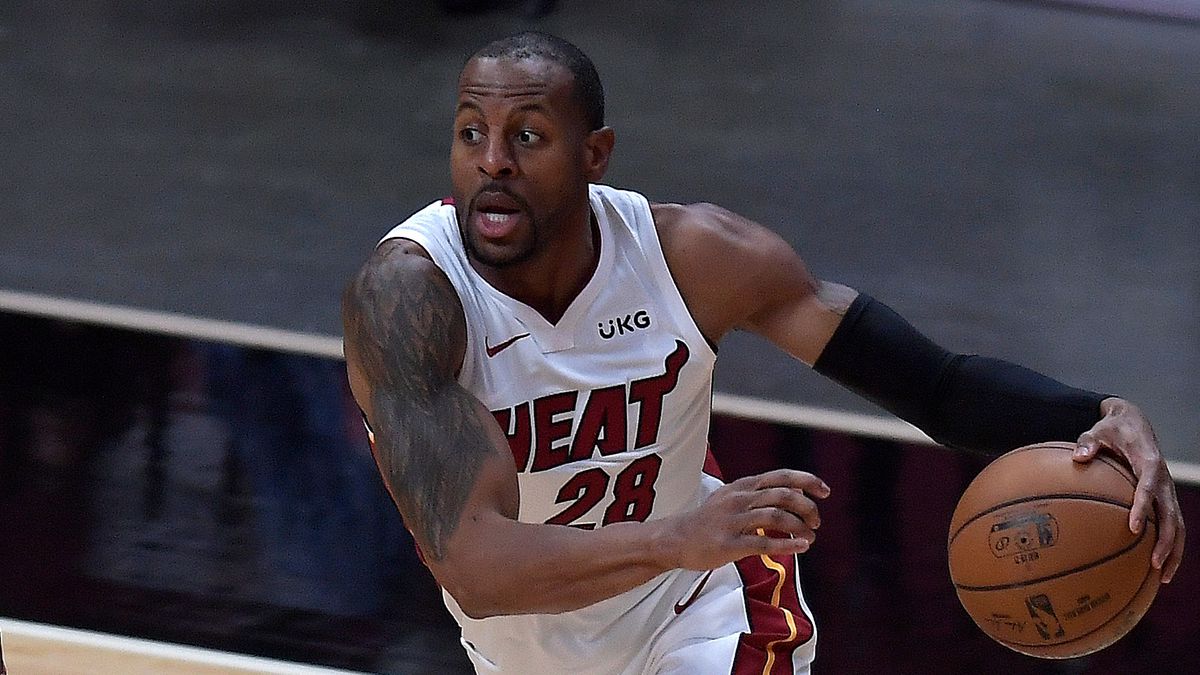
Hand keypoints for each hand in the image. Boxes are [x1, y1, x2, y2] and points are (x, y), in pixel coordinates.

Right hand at [663, 469, 829, 569]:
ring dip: (799, 526)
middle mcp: (739, 499)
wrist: (675, 539)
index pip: (781, 476)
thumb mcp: (733, 497)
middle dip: (807, 507)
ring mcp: (732, 521)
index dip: (807, 481)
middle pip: (783, 495)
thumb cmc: (708, 520)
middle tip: (816, 522)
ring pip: (775, 517)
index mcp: (742, 486)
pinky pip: (762, 544)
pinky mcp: (727, 544)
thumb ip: (762, 493)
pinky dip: (786, 544)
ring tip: (810, 537)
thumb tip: (798, 491)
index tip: (825, 491)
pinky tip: (802, 547)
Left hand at [1075, 397, 1184, 582]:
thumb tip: (1078, 456)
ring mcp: (1167, 490)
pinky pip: (1172, 524)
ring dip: (1173, 550)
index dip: (1143, 508)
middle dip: (1166, 541)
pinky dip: (1170, 546)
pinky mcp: (1165, 498)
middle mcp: (1164, 479)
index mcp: (1149, 462)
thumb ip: (1087, 442)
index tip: (1134, 528)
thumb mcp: (1097, 430)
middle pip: (1171, 514)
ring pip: (1178, 525)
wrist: (1135, 424)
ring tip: (1162, 577)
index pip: (1148, 488)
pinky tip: (1159, 567)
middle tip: (1153, 563)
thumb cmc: (1113, 429)